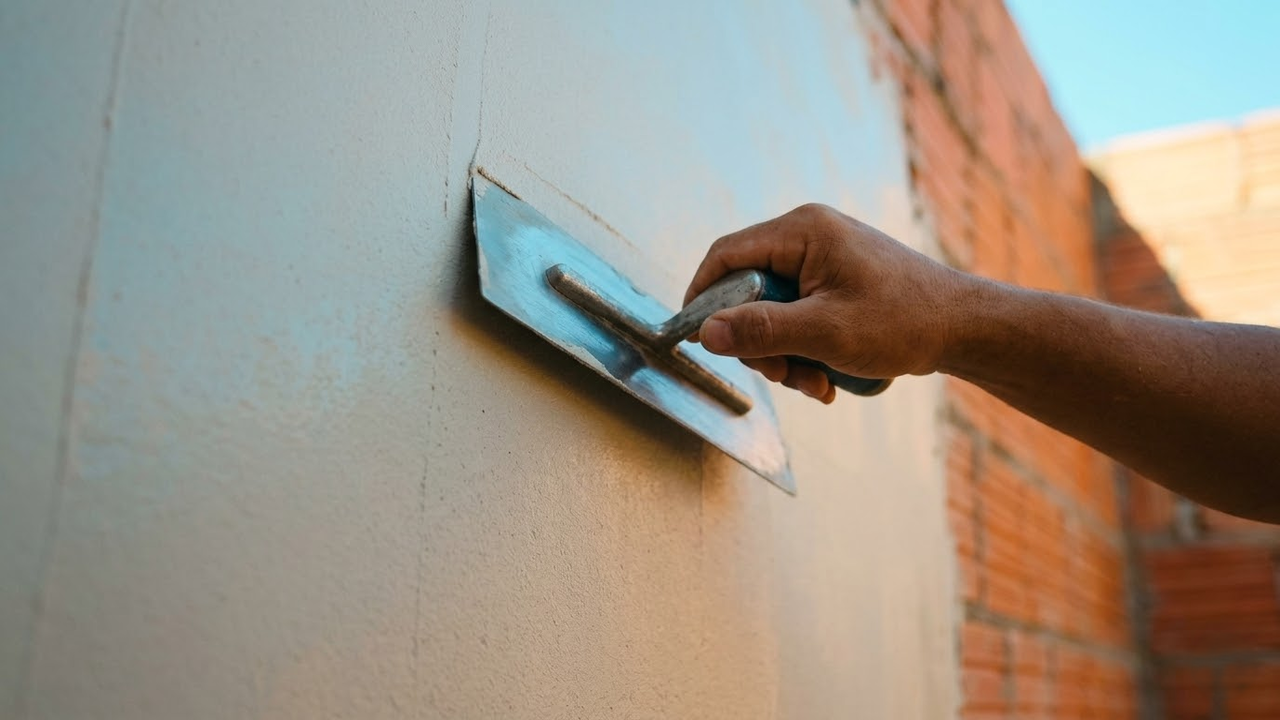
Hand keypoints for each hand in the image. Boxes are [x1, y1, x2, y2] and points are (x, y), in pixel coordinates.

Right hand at [684, 203, 969, 401]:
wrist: (966, 327)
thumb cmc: (904, 322)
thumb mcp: (825, 333)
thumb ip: (761, 331)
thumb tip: (705, 333)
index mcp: (803, 231)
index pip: (726, 256)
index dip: (703, 297)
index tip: (698, 339)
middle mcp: (809, 236)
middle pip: (747, 291)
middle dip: (760, 342)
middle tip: (783, 375)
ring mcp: (824, 259)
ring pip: (773, 311)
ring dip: (786, 355)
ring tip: (818, 382)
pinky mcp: (836, 282)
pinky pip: (798, 316)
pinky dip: (806, 350)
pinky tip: (830, 375)